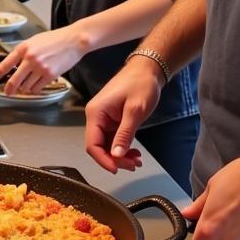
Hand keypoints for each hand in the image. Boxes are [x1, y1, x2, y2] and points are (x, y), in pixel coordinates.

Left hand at [0, 25, 86, 94]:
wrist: (73, 40)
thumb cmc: (54, 39)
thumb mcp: (34, 41)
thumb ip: (23, 52)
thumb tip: (14, 65)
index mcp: (24, 48)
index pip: (7, 63)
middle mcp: (30, 58)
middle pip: (15, 80)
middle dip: (9, 88)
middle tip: (8, 92)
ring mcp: (40, 68)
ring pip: (26, 86)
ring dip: (25, 87)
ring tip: (28, 83)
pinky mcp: (50, 75)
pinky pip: (37, 87)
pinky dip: (35, 88)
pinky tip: (37, 84)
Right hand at [83, 59, 163, 173]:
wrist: (146, 70)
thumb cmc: (140, 84)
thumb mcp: (134, 111)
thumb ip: (124, 135)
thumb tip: (116, 156)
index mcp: (95, 113)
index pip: (92, 144)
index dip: (103, 160)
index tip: (117, 170)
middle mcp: (95, 116)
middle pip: (98, 146)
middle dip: (114, 159)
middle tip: (133, 165)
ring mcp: (103, 118)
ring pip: (106, 145)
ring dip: (119, 155)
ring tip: (136, 161)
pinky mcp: (111, 119)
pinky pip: (112, 139)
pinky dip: (122, 147)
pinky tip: (133, 152)